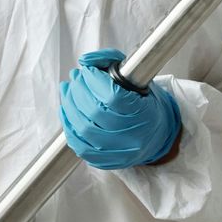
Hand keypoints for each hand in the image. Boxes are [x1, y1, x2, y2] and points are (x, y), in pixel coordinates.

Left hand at [58, 48, 181, 169]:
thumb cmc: (144, 104)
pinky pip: (78, 144)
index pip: (113, 97)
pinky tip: (66, 110)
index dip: (94, 80)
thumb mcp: (135, 77)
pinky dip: (68, 125)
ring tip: (68, 90)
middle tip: (75, 78)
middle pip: (95, 112)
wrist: (154, 137)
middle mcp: (132, 137)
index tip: (87, 70)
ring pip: (83, 129)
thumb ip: (110, 60)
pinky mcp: (103, 162)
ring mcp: (117, 153)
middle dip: (78, 91)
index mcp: (144, 115)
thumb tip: (85, 60)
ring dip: (69, 105)